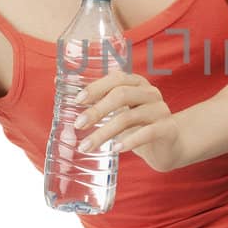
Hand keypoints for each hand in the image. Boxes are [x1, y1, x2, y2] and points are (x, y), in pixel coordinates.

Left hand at [72, 68, 186, 172]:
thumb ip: (98, 101)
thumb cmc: (139, 127)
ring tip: (87, 146)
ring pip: (129, 117)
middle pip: (121, 95)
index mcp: (138, 84)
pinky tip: (115, 149)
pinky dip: (130, 141)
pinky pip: (148, 132)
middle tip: (78, 125)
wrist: (170, 146)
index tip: (77, 101)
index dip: (96, 87)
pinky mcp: (168, 129)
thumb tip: (57, 82)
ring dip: (104, 132)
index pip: (117, 78)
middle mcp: (151, 93)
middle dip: (97, 110)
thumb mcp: (120, 112)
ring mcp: (161, 110)